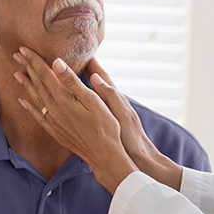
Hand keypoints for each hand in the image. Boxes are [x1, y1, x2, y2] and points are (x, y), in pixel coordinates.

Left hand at [13, 47, 137, 192]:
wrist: (104, 154)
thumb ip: (72, 81)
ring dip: (26, 84)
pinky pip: (37, 115)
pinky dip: (29, 106)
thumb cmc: (105, 125)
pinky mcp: (55, 130)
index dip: (33, 60)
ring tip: (17, 74)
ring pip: (35, 98)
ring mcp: (53, 121)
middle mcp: (54, 109)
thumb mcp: (93, 100)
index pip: (44, 74)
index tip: (23, 48)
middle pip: (37, 83)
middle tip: (15, 55)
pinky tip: (23, 101)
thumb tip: (56, 62)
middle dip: (27, 67)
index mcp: (63, 98)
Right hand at [83, 59, 181, 190]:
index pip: (102, 76)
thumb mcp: (121, 116)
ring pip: (95, 94)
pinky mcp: (108, 124)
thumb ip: (111, 96)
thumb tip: (95, 78)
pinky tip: (79, 101)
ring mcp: (111, 113)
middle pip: (98, 82)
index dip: (92, 64)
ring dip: (85, 84)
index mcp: (117, 99)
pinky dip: (87, 99)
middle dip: (87, 70)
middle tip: (72, 59)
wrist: (141, 161)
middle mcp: (115, 103)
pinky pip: (94, 106)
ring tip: (72, 75)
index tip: (81, 52)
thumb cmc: (132, 139)